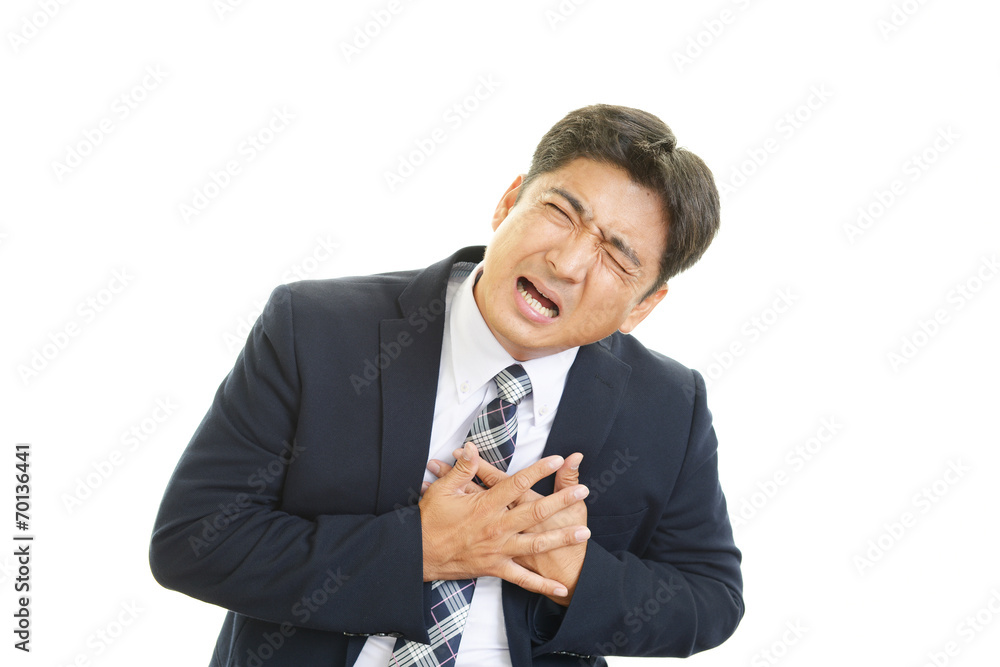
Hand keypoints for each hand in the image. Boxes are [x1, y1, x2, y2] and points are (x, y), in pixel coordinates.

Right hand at [419, 442, 589, 599]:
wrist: (418, 555)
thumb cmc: (430, 520)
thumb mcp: (443, 489)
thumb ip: (462, 468)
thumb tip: (472, 447)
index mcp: (485, 505)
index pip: (517, 483)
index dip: (538, 470)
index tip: (557, 460)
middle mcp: (496, 527)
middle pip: (535, 511)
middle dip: (561, 500)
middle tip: (582, 491)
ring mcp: (498, 550)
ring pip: (536, 544)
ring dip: (562, 538)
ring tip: (584, 532)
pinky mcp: (496, 568)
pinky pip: (523, 579)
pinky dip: (542, 585)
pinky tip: (561, 589)